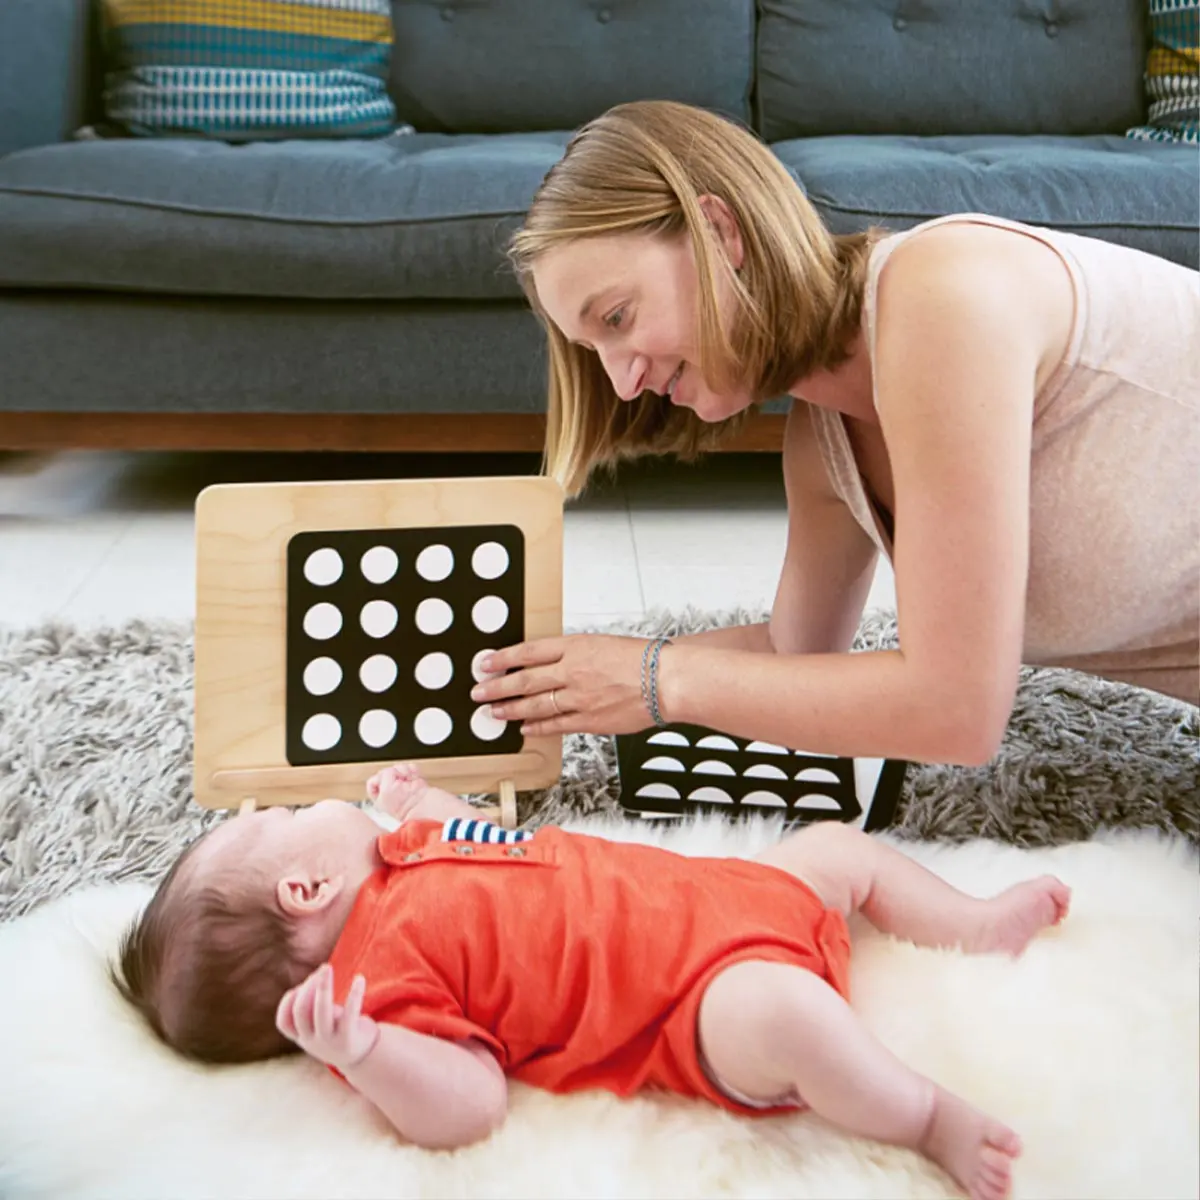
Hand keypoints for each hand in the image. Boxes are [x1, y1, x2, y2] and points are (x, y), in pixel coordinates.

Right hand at [276, 963, 379, 1073]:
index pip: (284, 1022)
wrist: (363, 1058)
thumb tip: (314, 980)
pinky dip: (354, 994)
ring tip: (327, 968)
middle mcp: (313, 1041)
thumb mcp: (319, 1026)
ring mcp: (330, 1041)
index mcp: (303, 1037)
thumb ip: (312, 1010)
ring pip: (321, 1012)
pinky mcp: (349, 1038)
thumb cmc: (338, 1033)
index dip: (287, 1002)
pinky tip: (359, 978)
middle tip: (323, 969)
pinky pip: (350, 1013)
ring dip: (323, 986)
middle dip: (308, 986)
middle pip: (301, 1011)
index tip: (299, 987)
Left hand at [468, 634, 656, 736]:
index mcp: (575, 646)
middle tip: (478, 692)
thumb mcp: (602, 643)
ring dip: (511, 709)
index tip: (486, 663)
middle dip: (497, 687)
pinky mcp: (589, 720)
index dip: (503, 658)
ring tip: (494, 712)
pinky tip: (525, 728)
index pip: (529, 651)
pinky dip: (537, 727)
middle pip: (524, 679)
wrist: (665, 679)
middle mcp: (572, 671)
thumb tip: (551, 663)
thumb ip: (575, 654)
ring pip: (535, 704)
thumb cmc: (642, 659)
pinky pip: (556, 725)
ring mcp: (578, 697)